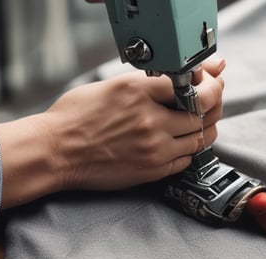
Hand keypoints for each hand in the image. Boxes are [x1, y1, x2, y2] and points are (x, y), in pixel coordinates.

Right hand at [0, 58, 224, 208]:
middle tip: (207, 105)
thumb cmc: (73, 118)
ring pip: (199, 138)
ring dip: (201, 130)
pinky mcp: (152, 170)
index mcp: (138, 91)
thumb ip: (146, 84)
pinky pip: (185, 160)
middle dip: (210, 107)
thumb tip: (174, 81)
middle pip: (202, 113)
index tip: (205, 85)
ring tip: (191, 125)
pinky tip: (177, 144)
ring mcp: (154, 147)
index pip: (191, 85)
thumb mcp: (109, 86)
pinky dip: (187, 150)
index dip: (205, 85)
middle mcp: (150, 119)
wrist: (55, 152)